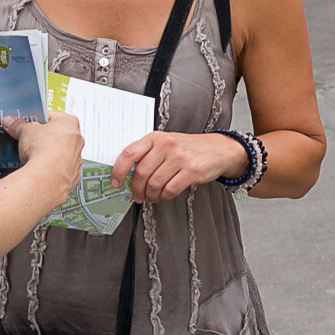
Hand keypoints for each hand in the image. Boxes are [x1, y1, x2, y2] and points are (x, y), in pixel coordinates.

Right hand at [3, 110, 84, 198]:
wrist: (47, 178)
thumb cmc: (45, 151)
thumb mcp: (25, 131)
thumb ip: (18, 125)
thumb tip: (12, 122)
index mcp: (70, 123)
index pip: (51, 116)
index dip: (36, 119)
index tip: (26, 123)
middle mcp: (77, 141)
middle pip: (56, 135)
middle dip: (41, 137)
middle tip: (27, 139)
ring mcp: (76, 160)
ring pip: (59, 154)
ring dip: (46, 154)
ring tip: (29, 155)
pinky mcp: (71, 176)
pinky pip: (59, 170)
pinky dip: (49, 169)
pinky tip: (37, 169)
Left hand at [112, 128, 236, 203]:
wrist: (219, 149)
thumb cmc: (188, 148)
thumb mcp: (166, 143)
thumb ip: (148, 155)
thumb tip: (128, 177)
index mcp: (155, 137)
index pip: (129, 153)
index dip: (118, 170)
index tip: (116, 183)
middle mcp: (166, 145)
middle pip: (141, 173)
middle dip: (136, 189)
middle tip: (137, 196)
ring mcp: (179, 158)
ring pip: (154, 184)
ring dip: (150, 195)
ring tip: (151, 197)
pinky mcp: (191, 171)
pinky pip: (170, 190)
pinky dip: (164, 196)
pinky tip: (165, 195)